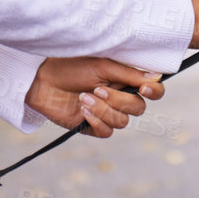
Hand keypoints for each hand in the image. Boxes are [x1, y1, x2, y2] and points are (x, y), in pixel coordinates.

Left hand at [24, 57, 165, 137]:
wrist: (42, 79)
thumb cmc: (71, 65)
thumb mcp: (102, 66)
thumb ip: (129, 74)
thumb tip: (156, 77)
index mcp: (125, 80)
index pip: (152, 91)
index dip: (154, 92)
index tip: (145, 88)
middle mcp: (119, 98)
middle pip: (138, 109)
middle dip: (119, 101)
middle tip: (98, 89)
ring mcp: (106, 113)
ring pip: (121, 122)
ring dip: (103, 110)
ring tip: (84, 97)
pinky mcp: (92, 126)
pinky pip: (107, 132)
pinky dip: (97, 121)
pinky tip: (83, 110)